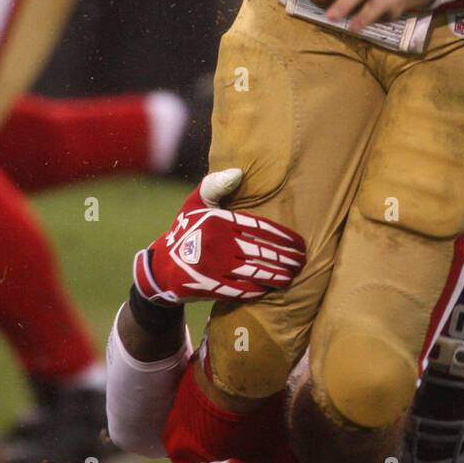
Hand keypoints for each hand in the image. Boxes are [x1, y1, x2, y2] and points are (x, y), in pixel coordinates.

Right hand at [134, 169, 305, 304]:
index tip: (299, 243)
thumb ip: (215, 186)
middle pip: (263, 251)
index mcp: (220, 222)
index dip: (283, 237)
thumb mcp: (194, 204)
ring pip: (256, 272)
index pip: (260, 229)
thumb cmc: (185, 231)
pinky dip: (259, 289)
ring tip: (293, 274)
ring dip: (278, 275)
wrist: (161, 268)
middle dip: (286, 257)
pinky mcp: (211, 287)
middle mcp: (220, 244)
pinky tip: (272, 288)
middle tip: (302, 260)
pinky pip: (242, 289)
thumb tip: (239, 173)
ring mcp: (216, 267)